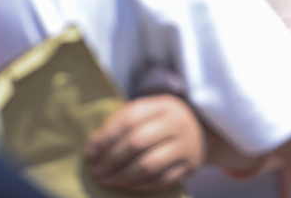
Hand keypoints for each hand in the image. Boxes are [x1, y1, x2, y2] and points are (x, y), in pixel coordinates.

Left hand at [85, 95, 204, 192]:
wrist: (201, 131)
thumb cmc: (163, 121)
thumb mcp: (149, 111)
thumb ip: (125, 121)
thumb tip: (94, 147)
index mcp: (163, 105)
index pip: (129, 120)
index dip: (105, 137)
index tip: (89, 153)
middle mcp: (177, 124)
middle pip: (137, 143)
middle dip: (110, 160)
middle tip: (95, 170)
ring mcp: (185, 147)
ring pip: (148, 165)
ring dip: (122, 176)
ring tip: (106, 180)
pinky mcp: (189, 167)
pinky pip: (160, 181)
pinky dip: (138, 185)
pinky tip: (124, 184)